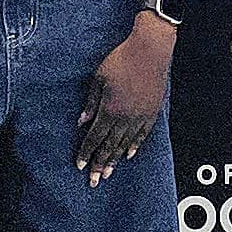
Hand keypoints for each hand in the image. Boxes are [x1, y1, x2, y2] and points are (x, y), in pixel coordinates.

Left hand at [78, 20, 172, 182]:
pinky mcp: (151, 112)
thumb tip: (81, 121)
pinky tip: (129, 155)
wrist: (150, 50)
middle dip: (99, 165)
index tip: (80, 166)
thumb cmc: (122, 59)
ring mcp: (140, 116)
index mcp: (109, 110)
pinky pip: (142, 135)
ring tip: (108, 173)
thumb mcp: (99, 78)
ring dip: (115, 160)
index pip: (94, 138)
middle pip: (109, 147)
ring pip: (126, 144)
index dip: (86, 152)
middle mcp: (125, 118)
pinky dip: (135, 146)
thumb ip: (90, 102)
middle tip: (94, 181)